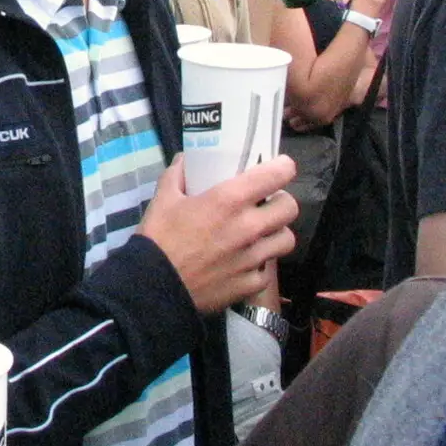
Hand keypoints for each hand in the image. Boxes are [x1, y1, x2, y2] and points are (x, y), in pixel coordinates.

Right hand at [139, 155, 298, 314]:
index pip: (277, 175)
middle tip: (266, 202)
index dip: (283, 167)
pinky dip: (259, 264)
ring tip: (261, 233)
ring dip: (276, 232)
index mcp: (229, 199)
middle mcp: (249, 226)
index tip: (279, 167)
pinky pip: (267, 270)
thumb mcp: (163, 197)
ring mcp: (253, 258)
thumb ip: (177, 174)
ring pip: (286, 239)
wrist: (155, 285)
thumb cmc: (159, 237)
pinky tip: (244, 262)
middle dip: (281, 201)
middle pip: (290, 207)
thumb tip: (186, 159)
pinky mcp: (251, 284)